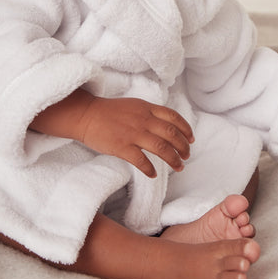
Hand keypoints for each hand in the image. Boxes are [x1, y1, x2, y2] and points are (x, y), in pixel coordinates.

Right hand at [78, 95, 194, 177]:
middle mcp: (143, 120)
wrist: (86, 115)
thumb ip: (149, 113)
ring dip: (173, 159)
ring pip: (162, 148)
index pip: (174, 117)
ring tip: (178, 167)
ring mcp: (133, 133)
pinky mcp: (122, 146)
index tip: (191, 139)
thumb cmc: (108, 111)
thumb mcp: (133, 105)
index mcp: (147, 108)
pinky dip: (150, 169)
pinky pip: (141, 160)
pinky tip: (153, 174)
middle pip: (172, 134)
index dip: (186, 129)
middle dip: (183, 147)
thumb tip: (165, 124)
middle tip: (187, 156)